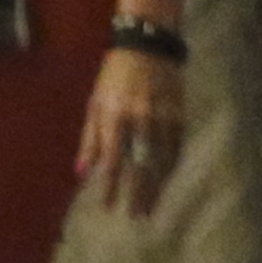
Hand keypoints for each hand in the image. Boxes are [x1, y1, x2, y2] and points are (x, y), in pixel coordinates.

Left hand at [79, 38, 190, 208]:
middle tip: (135, 216)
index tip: (108, 207)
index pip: (112, 160)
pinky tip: (166, 181)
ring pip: (160, 161)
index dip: (110, 185)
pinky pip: (176, 148)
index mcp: (116, 117)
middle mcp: (140, 121)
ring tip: (150, 208)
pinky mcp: (179, 115)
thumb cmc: (114, 75)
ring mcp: (163, 119)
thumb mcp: (95, 102)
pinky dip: (170, 167)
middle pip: (139, 166)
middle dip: (137, 194)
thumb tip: (82, 172)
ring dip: (156, 186)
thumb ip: (90, 138)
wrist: (149, 45)